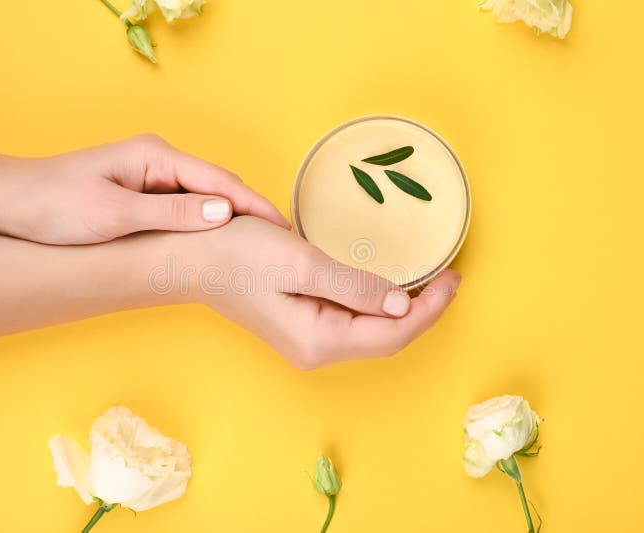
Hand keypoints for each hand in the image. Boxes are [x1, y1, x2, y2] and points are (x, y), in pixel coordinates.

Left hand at [0, 107, 288, 243]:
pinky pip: (186, 206)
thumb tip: (225, 213)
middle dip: (250, 212)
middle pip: (218, 186)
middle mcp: (158, 160)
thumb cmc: (54, 206)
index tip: (283, 230)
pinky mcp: (142, 191)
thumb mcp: (115, 214)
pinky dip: (206, 224)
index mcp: (155, 157)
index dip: (255, 206)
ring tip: (258, 248)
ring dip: (230, 219)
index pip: (220, 181)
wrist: (8, 203)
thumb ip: (172, 213)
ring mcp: (150, 175)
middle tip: (279, 246)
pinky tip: (218, 243)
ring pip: (204, 198)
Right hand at [178, 216, 461, 368]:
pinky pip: (353, 321)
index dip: (430, 309)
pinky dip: (377, 304)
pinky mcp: (301, 325)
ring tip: (429, 280)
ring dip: (403, 308)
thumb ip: (353, 286)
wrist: (188, 257)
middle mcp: (316, 349)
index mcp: (319, 339)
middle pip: (387, 338)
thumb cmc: (236, 254)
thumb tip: (399, 304)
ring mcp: (308, 340)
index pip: (393, 333)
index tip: (454, 277)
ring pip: (372, 331)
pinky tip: (389, 286)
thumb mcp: (301, 263)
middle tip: (449, 275)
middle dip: (424, 311)